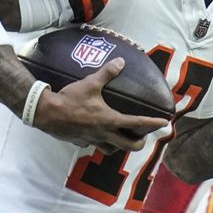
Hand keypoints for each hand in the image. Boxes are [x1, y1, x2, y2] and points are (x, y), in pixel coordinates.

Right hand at [33, 58, 169, 152]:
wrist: (47, 113)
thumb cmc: (70, 99)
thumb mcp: (90, 83)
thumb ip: (107, 73)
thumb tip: (121, 61)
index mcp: (110, 120)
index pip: (137, 123)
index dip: (153, 123)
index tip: (165, 124)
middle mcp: (104, 134)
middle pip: (129, 146)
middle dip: (139, 143)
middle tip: (143, 137)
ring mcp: (92, 140)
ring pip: (112, 150)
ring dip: (119, 146)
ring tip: (121, 138)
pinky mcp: (81, 142)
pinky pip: (94, 145)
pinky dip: (99, 142)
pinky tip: (96, 135)